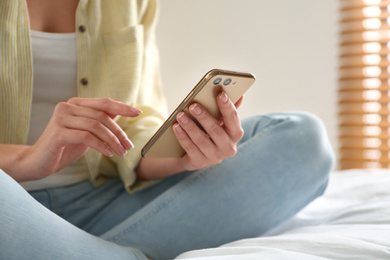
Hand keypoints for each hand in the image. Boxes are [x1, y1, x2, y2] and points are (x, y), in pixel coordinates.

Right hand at [27, 98, 141, 179]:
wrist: (39, 161)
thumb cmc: (65, 146)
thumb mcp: (87, 131)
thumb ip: (100, 119)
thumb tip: (122, 109)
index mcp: (75, 103)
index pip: (104, 102)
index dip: (122, 106)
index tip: (138, 112)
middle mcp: (67, 107)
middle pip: (102, 116)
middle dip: (119, 132)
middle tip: (128, 146)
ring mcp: (61, 118)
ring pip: (96, 125)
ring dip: (112, 140)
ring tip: (121, 152)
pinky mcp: (58, 133)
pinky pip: (86, 137)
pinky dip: (101, 145)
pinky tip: (108, 153)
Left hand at [173, 92, 243, 170]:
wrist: (198, 155)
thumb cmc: (211, 132)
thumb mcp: (221, 122)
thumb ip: (228, 109)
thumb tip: (240, 95)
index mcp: (236, 134)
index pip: (233, 118)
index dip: (227, 106)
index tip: (220, 94)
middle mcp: (228, 148)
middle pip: (215, 130)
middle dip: (203, 117)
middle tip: (193, 106)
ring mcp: (214, 157)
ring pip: (201, 140)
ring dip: (189, 126)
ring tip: (180, 115)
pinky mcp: (200, 162)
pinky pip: (190, 148)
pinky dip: (182, 136)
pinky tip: (176, 127)